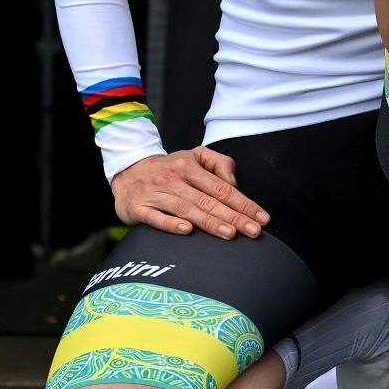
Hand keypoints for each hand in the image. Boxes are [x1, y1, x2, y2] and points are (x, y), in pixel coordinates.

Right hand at [112, 146, 269, 239]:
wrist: (127, 172)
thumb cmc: (168, 168)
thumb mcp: (195, 155)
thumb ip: (219, 163)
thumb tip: (234, 183)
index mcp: (189, 166)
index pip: (223, 187)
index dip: (244, 203)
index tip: (262, 218)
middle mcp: (174, 179)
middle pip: (208, 200)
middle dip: (234, 216)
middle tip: (253, 231)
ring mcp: (156, 194)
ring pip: (186, 209)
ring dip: (209, 221)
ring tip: (229, 233)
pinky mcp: (139, 208)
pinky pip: (156, 217)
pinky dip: (171, 224)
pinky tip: (187, 230)